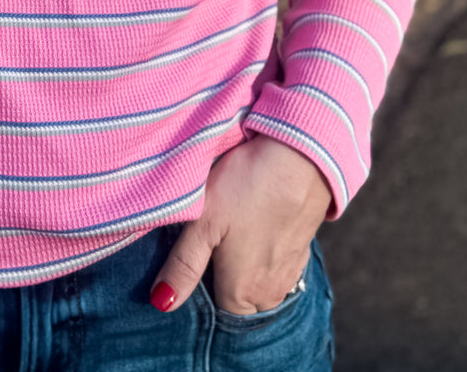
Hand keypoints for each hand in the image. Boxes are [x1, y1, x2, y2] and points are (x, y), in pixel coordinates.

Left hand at [149, 137, 331, 314]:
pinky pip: (277, 267)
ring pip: (259, 285)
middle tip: (213, 237)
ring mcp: (290, 275)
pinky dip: (266, 254)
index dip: (201, 282)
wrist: (301, 160)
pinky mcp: (303, 253)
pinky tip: (258, 224)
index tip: (196, 251)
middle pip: (238, 300)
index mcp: (241, 293)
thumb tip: (162, 303)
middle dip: (224, 278)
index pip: (214, 307)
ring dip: (247, 267)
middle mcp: (269, 294)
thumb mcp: (203, 222)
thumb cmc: (246, 187)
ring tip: (235, 229)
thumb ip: (183, 266)